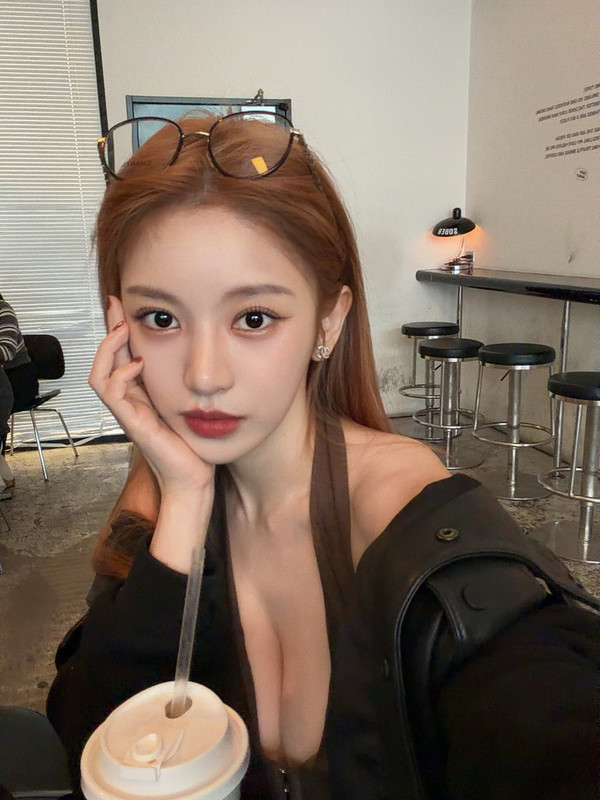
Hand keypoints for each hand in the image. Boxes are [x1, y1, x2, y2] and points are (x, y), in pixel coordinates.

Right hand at [89, 296, 213, 496]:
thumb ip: (184, 381)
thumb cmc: (192, 444)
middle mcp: (129, 402)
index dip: (118, 329)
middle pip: (105, 359)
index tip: (123, 304)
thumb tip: (194, 352)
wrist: (192, 477)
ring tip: (124, 329)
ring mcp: (127, 412)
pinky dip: (120, 374)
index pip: (120, 355)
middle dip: (109, 329)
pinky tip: (138, 363)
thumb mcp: (187, 401)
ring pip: (99, 374)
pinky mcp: (132, 423)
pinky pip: (112, 393)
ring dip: (109, 348)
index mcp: (140, 394)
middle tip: (116, 304)